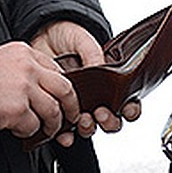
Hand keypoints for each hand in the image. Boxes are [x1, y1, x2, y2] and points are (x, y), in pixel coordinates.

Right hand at [0, 41, 78, 140]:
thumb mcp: (0, 61)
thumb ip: (22, 69)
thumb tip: (41, 87)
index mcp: (24, 52)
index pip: (56, 69)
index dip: (63, 88)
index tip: (64, 99)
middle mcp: (28, 67)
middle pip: (64, 88)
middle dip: (70, 107)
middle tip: (69, 117)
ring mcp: (24, 88)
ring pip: (53, 110)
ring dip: (51, 125)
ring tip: (45, 130)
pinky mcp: (17, 109)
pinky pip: (33, 126)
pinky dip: (28, 132)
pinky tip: (18, 130)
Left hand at [29, 21, 141, 145]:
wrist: (40, 35)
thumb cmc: (67, 37)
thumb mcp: (83, 41)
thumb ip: (94, 54)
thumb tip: (99, 68)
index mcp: (110, 81)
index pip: (128, 101)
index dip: (131, 109)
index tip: (127, 108)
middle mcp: (96, 97)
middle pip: (112, 120)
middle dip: (110, 121)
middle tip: (101, 113)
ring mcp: (77, 105)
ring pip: (90, 127)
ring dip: (89, 128)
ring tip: (83, 119)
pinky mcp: (58, 109)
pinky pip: (64, 130)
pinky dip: (66, 136)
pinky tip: (65, 134)